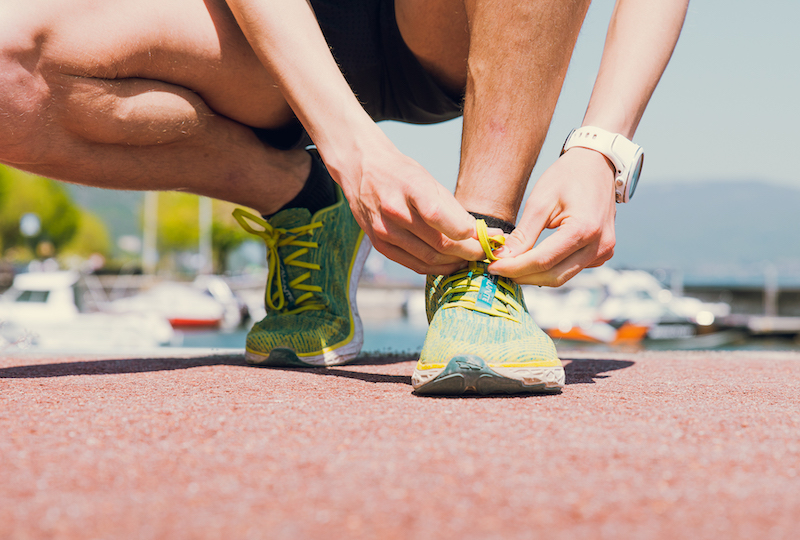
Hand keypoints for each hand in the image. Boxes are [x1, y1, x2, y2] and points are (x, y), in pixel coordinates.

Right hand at [323, 134, 485, 274]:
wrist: (362, 169)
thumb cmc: (401, 173)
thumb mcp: (428, 179)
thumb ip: (452, 208)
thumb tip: (478, 234)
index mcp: (410, 187)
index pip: (441, 217)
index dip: (468, 234)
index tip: (486, 237)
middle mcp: (394, 211)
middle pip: (440, 243)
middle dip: (469, 252)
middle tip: (484, 253)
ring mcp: (384, 230)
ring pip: (429, 259)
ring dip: (455, 263)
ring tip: (470, 259)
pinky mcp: (380, 245)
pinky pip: (414, 264)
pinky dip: (436, 268)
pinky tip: (449, 264)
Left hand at [488, 147, 616, 285]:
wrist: (597, 165)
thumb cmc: (567, 177)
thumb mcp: (540, 201)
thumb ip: (523, 234)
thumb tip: (503, 257)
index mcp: (584, 229)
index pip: (543, 261)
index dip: (515, 267)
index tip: (493, 267)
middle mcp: (599, 245)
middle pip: (554, 276)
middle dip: (523, 276)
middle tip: (498, 270)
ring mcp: (603, 251)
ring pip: (562, 276)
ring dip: (535, 276)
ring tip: (511, 266)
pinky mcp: (602, 253)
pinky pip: (572, 269)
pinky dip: (550, 269)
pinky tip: (532, 260)